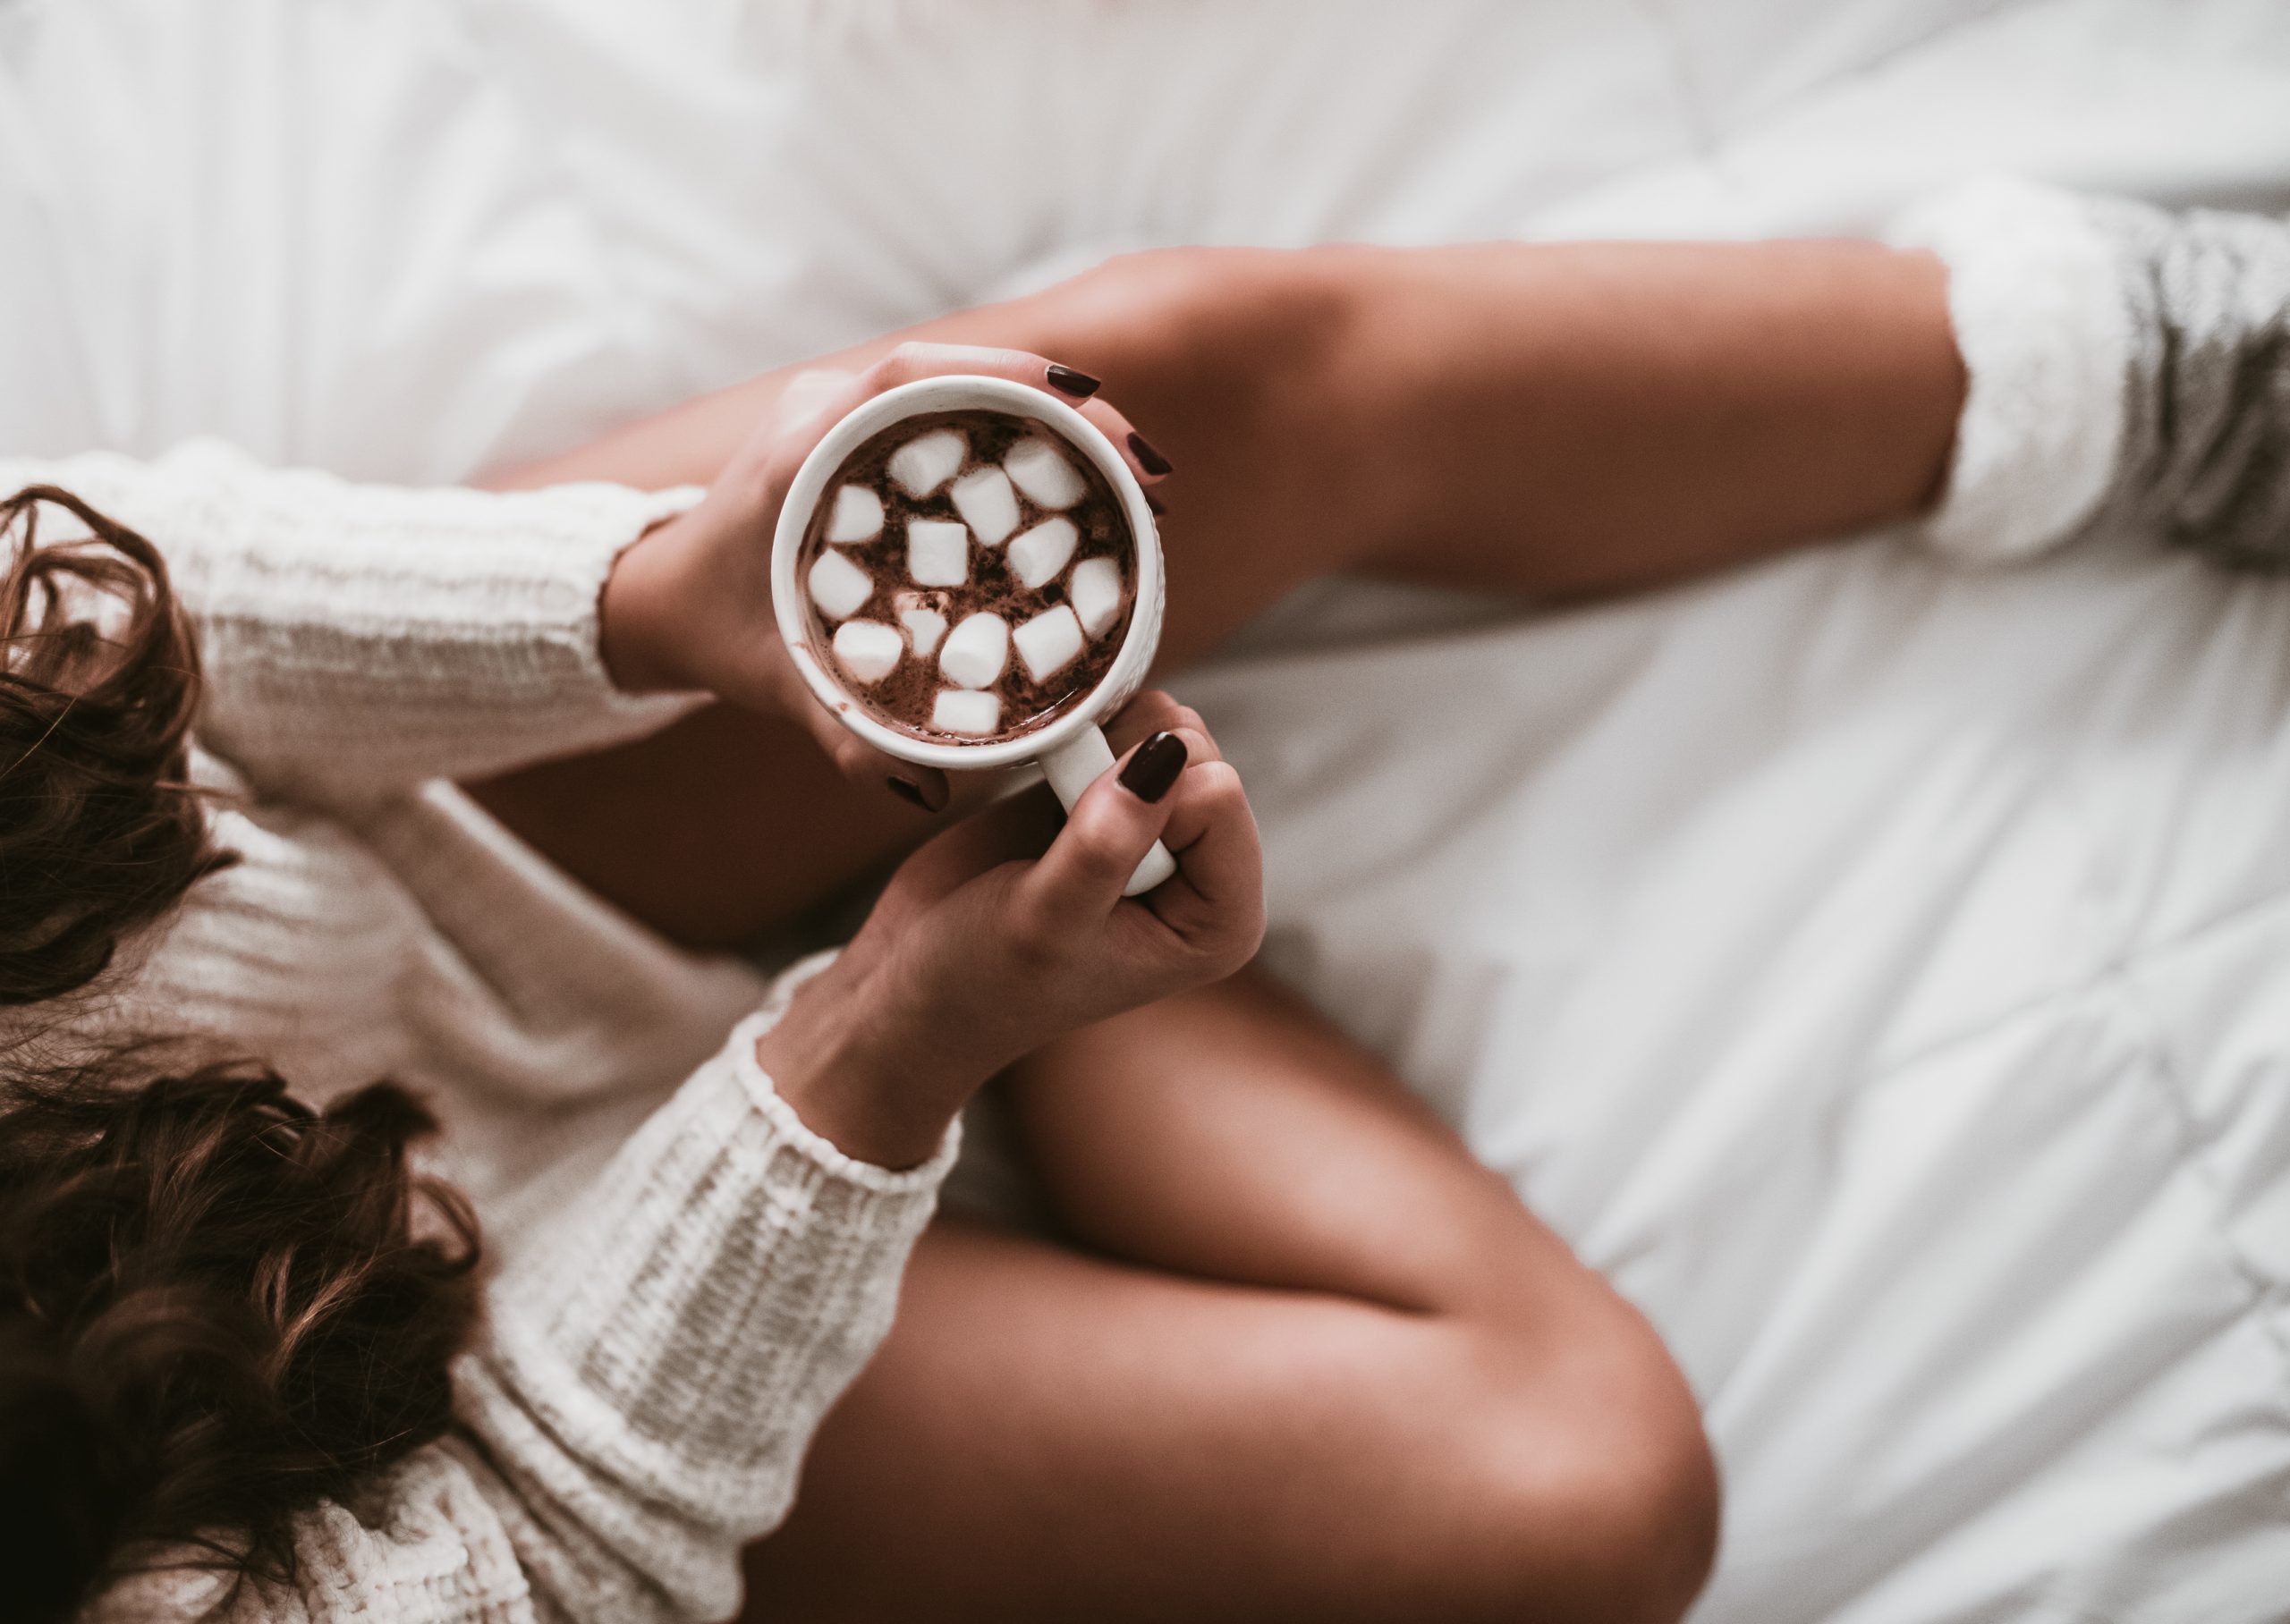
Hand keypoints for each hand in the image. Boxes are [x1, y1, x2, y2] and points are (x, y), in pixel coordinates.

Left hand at [597, 341, 1170, 810]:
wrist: (658, 599)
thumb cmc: (713, 631)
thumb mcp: (775, 681)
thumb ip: (839, 730)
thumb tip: (921, 782)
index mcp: (801, 447)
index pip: (911, 375)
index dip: (1006, 377)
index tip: (1085, 403)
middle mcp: (829, 413)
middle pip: (964, 374)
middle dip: (1066, 409)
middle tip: (1145, 468)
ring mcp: (852, 417)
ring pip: (971, 391)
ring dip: (1058, 423)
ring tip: (1135, 477)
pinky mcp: (871, 437)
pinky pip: (960, 417)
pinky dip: (1026, 440)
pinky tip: (1084, 487)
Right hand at [755, 694, 1261, 1166]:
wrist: (915, 987)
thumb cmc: (984, 981)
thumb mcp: (1044, 922)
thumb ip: (1104, 845)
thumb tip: (1163, 753)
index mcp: (1220, 922)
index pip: (1219, 796)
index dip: (1143, 800)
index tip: (1079, 848)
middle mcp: (1204, 873)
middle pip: (1199, 752)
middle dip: (1122, 766)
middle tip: (1061, 826)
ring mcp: (1160, 831)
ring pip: (1162, 728)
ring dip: (1096, 745)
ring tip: (1049, 802)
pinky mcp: (1110, 797)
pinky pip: (1119, 724)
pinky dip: (1077, 731)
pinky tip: (1043, 776)